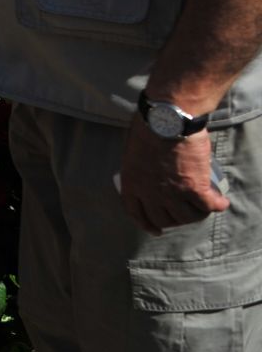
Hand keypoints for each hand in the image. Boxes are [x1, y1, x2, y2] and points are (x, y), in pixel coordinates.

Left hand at [119, 120, 228, 234]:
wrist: (166, 121)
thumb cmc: (146, 127)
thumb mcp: (132, 150)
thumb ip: (138, 166)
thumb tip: (148, 171)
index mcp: (131, 183)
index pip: (136, 212)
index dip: (147, 224)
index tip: (156, 230)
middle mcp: (150, 193)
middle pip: (163, 219)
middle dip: (174, 220)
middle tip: (183, 213)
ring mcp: (172, 192)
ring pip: (187, 216)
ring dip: (196, 214)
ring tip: (202, 207)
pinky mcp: (194, 187)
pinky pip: (208, 206)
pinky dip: (217, 205)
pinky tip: (221, 202)